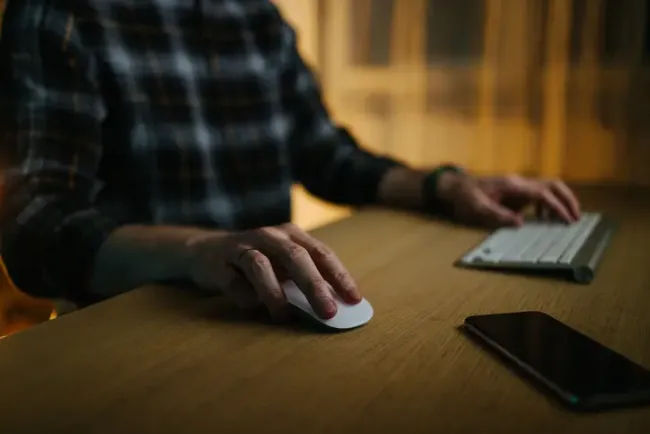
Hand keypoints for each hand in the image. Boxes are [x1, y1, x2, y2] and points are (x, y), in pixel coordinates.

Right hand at [186, 223, 360, 319]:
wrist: (207, 252)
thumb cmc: (256, 263)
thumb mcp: (283, 267)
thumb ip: (304, 282)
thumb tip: (334, 308)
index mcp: (292, 235)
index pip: (321, 253)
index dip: (339, 276)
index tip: (354, 300)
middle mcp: (270, 235)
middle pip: (296, 257)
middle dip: (314, 286)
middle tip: (327, 312)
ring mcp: (243, 245)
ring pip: (261, 265)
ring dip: (275, 293)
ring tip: (283, 316)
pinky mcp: (220, 260)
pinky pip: (233, 281)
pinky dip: (244, 295)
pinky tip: (250, 305)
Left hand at [437, 172, 581, 227]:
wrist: (455, 187)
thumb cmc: (465, 197)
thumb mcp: (477, 208)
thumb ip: (498, 215)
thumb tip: (520, 223)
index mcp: (512, 186)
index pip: (542, 193)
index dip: (557, 207)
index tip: (568, 221)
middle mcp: (519, 183)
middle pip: (552, 184)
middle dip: (567, 199)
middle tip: (576, 217)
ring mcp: (518, 186)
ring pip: (547, 188)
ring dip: (560, 201)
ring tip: (567, 220)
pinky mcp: (515, 192)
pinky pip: (538, 195)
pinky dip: (548, 205)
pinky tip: (545, 219)